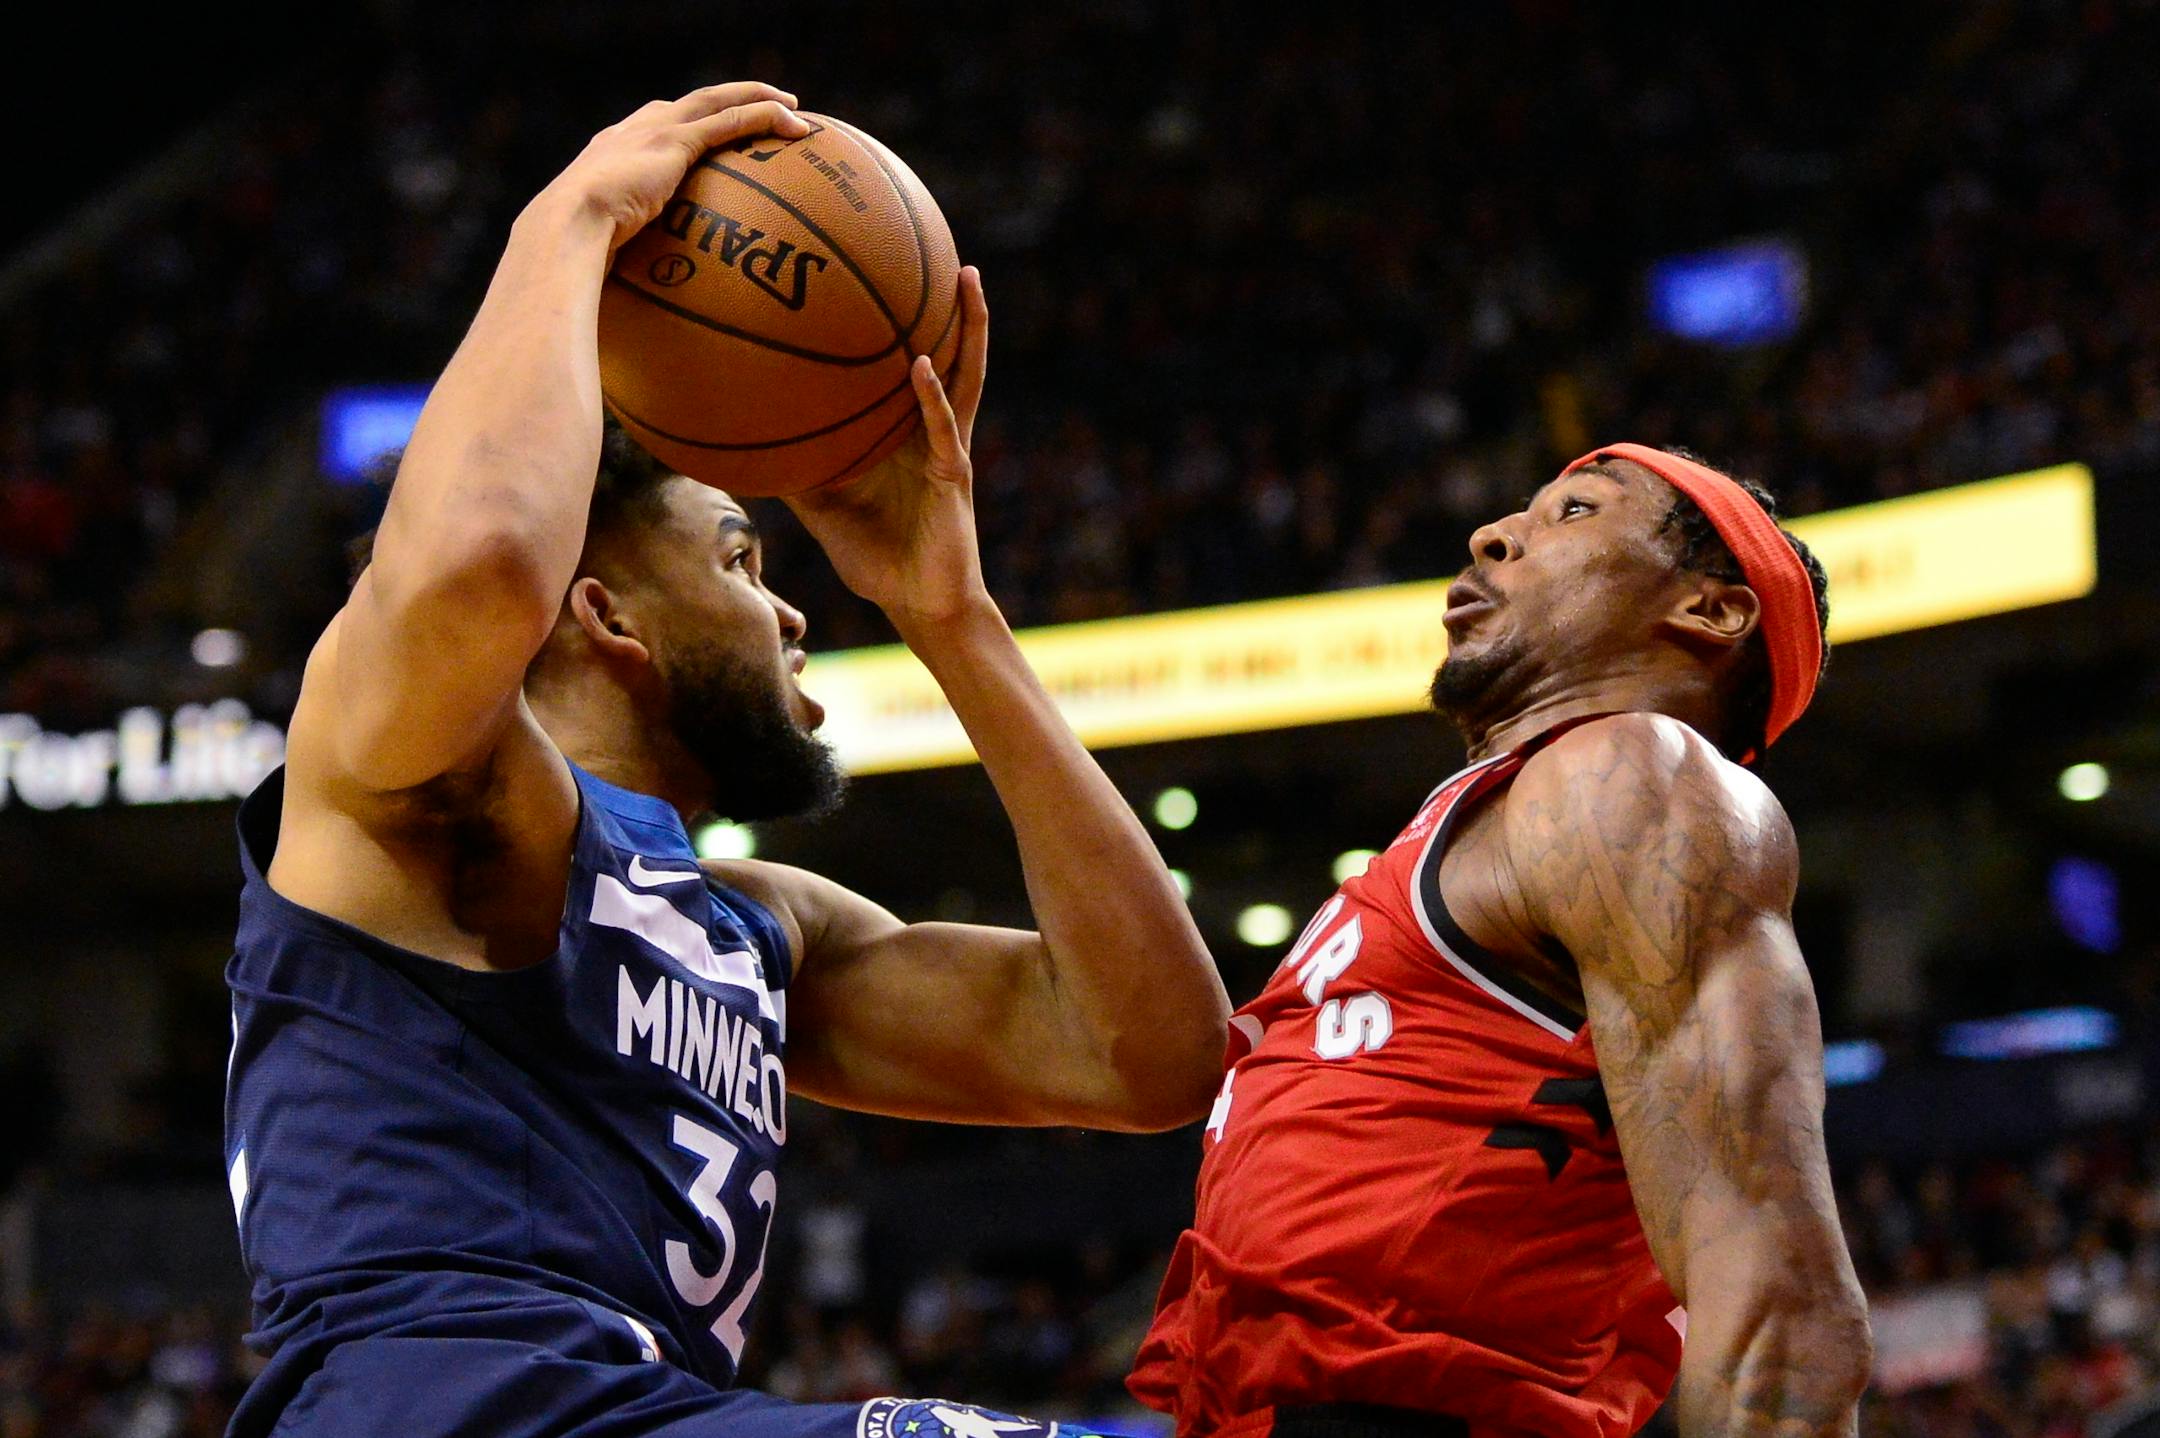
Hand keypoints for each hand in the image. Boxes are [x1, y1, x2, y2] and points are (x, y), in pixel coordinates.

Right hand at [537, 81, 809, 252]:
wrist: (564, 228)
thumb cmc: (570, 254)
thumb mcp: (592, 253)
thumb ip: (611, 263)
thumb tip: (610, 313)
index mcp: (608, 154)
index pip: (650, 129)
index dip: (682, 125)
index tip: (705, 131)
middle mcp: (631, 132)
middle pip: (689, 104)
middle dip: (727, 99)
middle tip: (762, 103)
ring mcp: (652, 133)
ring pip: (716, 102)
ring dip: (756, 98)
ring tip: (793, 106)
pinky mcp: (673, 143)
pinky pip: (730, 122)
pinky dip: (764, 117)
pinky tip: (795, 123)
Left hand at [786, 267, 991, 625]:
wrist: (919, 605)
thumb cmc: (878, 561)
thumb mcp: (823, 510)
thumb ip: (795, 474)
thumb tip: (743, 444)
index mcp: (910, 435)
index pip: (915, 369)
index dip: (915, 328)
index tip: (895, 279)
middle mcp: (935, 433)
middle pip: (953, 356)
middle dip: (955, 308)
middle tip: (948, 255)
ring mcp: (949, 449)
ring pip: (965, 377)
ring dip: (968, 329)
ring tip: (966, 281)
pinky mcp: (953, 475)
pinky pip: (944, 429)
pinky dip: (932, 397)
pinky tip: (920, 365)